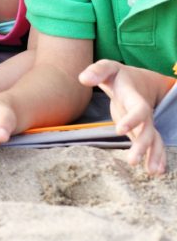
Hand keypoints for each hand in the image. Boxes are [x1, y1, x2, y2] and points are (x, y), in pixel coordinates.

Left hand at [79, 60, 168, 175]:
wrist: (133, 79)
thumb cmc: (116, 74)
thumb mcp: (106, 67)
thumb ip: (96, 71)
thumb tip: (83, 79)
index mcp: (135, 97)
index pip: (138, 110)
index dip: (132, 120)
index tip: (120, 131)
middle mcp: (143, 112)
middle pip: (148, 129)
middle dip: (141, 145)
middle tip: (132, 161)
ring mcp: (145, 122)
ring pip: (153, 139)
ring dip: (153, 155)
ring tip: (152, 172)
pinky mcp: (142, 129)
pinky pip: (153, 143)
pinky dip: (156, 156)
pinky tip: (155, 171)